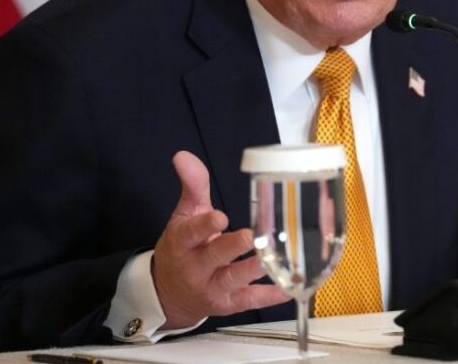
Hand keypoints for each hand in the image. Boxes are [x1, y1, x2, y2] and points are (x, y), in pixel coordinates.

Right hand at [152, 151, 288, 328]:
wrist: (168, 293)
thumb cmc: (184, 247)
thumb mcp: (184, 215)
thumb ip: (192, 185)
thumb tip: (183, 155)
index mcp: (183, 242)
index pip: (190, 233)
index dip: (205, 225)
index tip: (220, 217)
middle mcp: (195, 266)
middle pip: (215, 256)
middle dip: (232, 247)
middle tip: (251, 236)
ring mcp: (212, 287)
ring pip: (233, 279)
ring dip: (253, 270)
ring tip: (274, 260)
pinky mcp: (227, 303)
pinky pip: (248, 300)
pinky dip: (269, 296)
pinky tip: (288, 288)